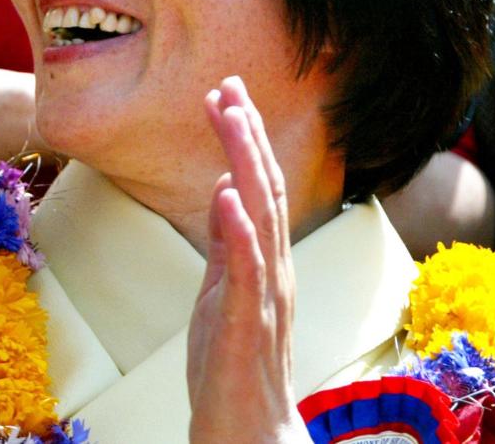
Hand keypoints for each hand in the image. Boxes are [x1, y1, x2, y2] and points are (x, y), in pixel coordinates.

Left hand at [187, 77, 310, 443]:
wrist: (248, 433)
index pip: (257, 186)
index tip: (224, 93)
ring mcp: (263, 296)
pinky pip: (246, 271)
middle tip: (229, 85)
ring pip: (259, 216)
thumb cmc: (233, 366)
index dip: (242, 138)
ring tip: (230, 117)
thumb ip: (227, 243)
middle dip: (245, 134)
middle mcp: (273, 270)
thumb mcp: (221, 291)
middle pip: (264, 189)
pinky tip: (227, 194)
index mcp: (264, 261)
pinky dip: (239, 230)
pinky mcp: (245, 324)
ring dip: (244, 161)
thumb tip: (224, 190)